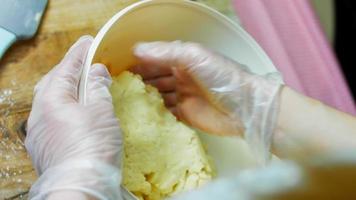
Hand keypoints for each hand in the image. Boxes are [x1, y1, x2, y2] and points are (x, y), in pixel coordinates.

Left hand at [25, 36, 121, 198]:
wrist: (80, 186)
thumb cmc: (92, 147)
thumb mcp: (101, 112)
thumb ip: (97, 87)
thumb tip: (96, 71)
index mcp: (51, 100)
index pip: (65, 68)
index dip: (79, 54)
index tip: (88, 42)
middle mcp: (39, 115)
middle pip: (53, 83)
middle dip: (69, 71)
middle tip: (85, 63)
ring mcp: (39, 133)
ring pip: (51, 103)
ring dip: (66, 91)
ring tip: (82, 86)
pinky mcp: (45, 148)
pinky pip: (53, 119)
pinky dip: (65, 109)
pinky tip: (76, 114)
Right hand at [133, 41, 281, 162]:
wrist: (245, 108)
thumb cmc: (222, 77)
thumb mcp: (194, 57)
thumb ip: (166, 52)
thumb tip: (136, 49)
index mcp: (184, 60)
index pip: (157, 60)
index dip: (140, 63)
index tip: (120, 69)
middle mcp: (182, 77)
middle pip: (155, 78)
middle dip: (139, 82)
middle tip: (119, 88)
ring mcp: (184, 97)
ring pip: (159, 96)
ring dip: (145, 98)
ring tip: (125, 103)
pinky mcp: (187, 115)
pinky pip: (166, 113)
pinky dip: (155, 113)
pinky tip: (141, 116)